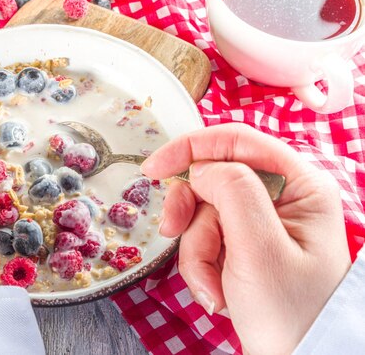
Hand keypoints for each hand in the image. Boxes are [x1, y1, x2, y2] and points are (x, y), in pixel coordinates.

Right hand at [141, 123, 350, 354]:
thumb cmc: (293, 312)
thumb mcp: (261, 249)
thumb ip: (233, 192)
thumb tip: (201, 166)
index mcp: (299, 184)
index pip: (237, 141)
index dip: (190, 148)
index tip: (154, 168)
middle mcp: (280, 195)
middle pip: (212, 177)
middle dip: (189, 211)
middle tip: (171, 232)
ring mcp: (259, 221)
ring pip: (201, 213)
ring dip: (196, 250)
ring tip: (212, 286)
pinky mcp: (242, 243)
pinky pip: (203, 238)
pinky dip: (200, 264)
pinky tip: (217, 291)